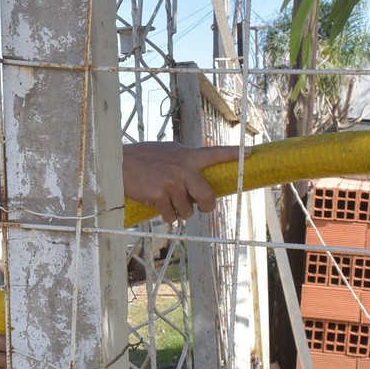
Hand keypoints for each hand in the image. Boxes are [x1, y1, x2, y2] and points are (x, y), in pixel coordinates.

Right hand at [121, 142, 239, 223]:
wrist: (120, 163)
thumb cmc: (145, 157)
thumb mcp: (169, 152)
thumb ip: (186, 160)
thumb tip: (199, 171)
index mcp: (188, 156)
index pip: (215, 154)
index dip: (233, 154)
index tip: (250, 153)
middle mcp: (184, 169)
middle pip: (208, 196)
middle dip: (206, 206)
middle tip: (202, 208)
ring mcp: (172, 184)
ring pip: (188, 211)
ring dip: (180, 212)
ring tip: (169, 202)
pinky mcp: (159, 196)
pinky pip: (171, 216)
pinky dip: (167, 216)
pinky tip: (159, 207)